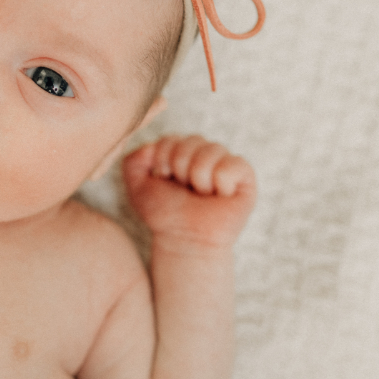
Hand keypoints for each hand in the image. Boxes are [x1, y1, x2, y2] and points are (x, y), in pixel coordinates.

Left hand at [123, 135, 255, 249]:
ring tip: (202, 195)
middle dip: (181, 167)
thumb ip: (133, 161)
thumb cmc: (165, 215)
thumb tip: (151, 146)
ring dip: (199, 177)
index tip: (164, 179)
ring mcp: (225, 163)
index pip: (171, 138)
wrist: (185, 240)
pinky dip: (221, 182)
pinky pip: (233, 164)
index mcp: (182, 152)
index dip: (163, 159)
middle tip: (185, 189)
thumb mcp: (138, 187)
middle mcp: (204, 153)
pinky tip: (220, 196)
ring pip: (213, 149)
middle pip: (192, 140)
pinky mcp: (245, 177)